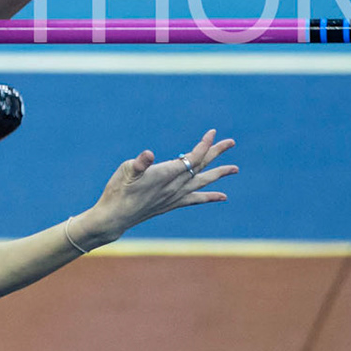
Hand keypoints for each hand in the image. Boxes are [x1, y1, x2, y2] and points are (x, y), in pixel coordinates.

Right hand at [81, 130, 236, 243]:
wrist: (115, 217)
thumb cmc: (118, 191)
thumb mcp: (125, 171)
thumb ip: (139, 163)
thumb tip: (148, 154)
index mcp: (166, 175)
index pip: (192, 158)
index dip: (204, 145)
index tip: (212, 133)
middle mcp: (175, 186)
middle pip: (202, 167)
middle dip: (216, 153)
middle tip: (231, 142)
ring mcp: (175, 196)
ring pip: (203, 182)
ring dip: (219, 174)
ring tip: (235, 168)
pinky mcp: (172, 204)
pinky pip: (196, 199)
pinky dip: (210, 196)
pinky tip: (222, 196)